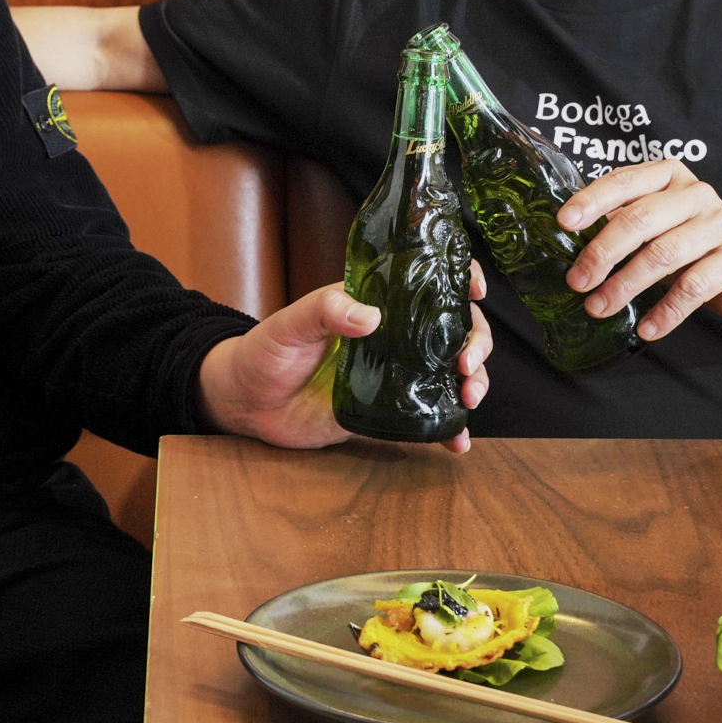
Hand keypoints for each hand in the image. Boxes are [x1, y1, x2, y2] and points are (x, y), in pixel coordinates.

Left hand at [198, 271, 493, 451]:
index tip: (475, 289)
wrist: (246, 404)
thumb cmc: (263, 352)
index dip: (459, 280)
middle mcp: (392, 336)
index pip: (426, 282)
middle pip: (452, 330)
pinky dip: (449, 430)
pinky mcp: (386, 412)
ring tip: (470, 397)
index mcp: (373, 303)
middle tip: (466, 362)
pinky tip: (458, 442)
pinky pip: (427, 419)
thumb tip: (368, 315)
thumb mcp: (289, 323)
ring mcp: (393, 374)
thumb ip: (324, 310)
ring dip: (473, 382)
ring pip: (450, 373)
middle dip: (475, 342)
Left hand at [558, 160, 721, 341]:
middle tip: (577, 281)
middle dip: (602, 252)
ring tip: (599, 307)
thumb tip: (568, 241)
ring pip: (663, 254)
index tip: (564, 223)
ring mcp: (719, 224)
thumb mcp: (657, 222)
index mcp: (668, 175)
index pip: (623, 181)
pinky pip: (694, 288)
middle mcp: (695, 193)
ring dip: (626, 285)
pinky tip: (646, 328)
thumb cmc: (689, 238)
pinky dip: (666, 312)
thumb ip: (620, 221)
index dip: (591, 201)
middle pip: (640, 220)